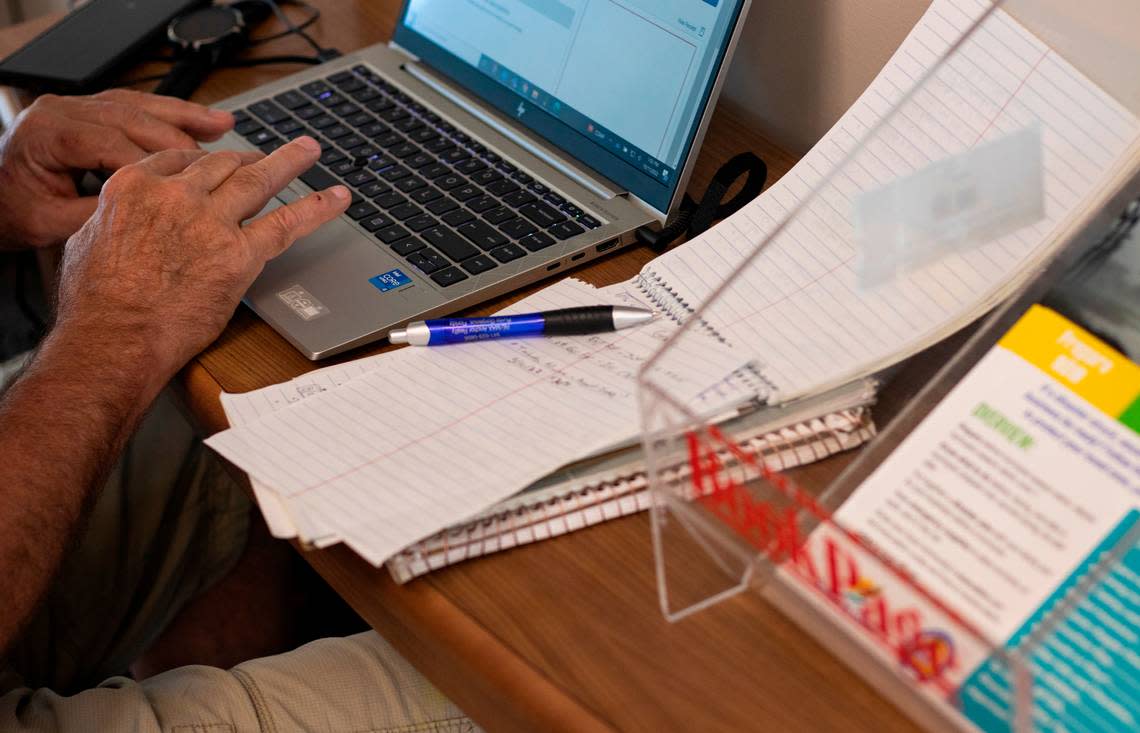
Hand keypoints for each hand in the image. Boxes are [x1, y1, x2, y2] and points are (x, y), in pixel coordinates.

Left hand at [0, 89, 234, 249]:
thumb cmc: (15, 211)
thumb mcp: (52, 223)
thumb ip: (100, 216)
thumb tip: (151, 217)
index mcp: (48, 133)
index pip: (113, 145)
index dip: (156, 168)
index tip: (191, 191)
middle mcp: (63, 110)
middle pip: (133, 119)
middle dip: (180, 141)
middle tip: (220, 164)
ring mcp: (79, 106)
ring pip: (142, 105)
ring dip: (187, 117)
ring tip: (224, 127)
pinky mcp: (93, 110)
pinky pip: (139, 105)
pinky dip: (175, 113)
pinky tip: (205, 120)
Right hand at [55, 136, 349, 390]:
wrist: (116, 338)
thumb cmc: (95, 304)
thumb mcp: (86, 241)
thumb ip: (113, 220)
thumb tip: (121, 221)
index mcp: (134, 186)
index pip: (180, 159)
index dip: (206, 160)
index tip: (220, 160)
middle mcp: (176, 195)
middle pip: (222, 165)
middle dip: (248, 158)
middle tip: (267, 155)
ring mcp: (211, 222)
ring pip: (258, 180)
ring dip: (289, 162)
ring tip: (308, 151)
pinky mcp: (240, 254)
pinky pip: (287, 223)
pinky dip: (317, 207)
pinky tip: (336, 197)